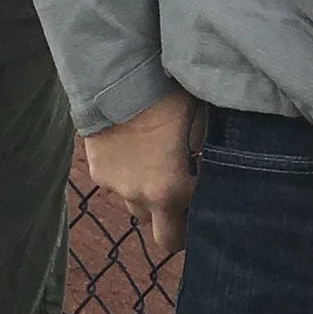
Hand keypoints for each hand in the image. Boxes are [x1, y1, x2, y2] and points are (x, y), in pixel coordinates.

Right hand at [83, 87, 203, 260]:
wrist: (121, 77)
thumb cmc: (171, 100)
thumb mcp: (204, 130)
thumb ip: (210, 162)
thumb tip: (215, 174)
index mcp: (170, 192)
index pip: (185, 235)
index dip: (198, 222)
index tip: (205, 203)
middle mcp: (140, 197)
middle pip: (161, 236)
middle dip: (175, 224)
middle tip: (185, 200)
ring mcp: (116, 186)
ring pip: (137, 207)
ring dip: (150, 197)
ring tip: (159, 166)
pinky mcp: (97, 170)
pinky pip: (117, 184)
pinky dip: (127, 176)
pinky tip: (136, 150)